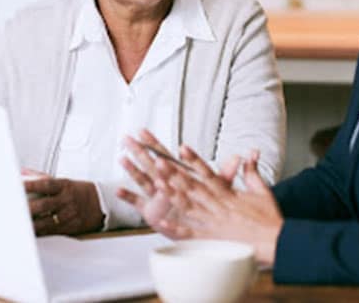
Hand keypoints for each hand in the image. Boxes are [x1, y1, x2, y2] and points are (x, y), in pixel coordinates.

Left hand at [23, 172, 104, 234]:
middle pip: (43, 205)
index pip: (45, 184)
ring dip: (30, 223)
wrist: (101, 204)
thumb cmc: (79, 191)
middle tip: (12, 209)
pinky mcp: (68, 228)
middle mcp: (66, 200)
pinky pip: (50, 232)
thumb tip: (23, 172)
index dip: (30, 185)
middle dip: (27, 208)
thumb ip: (42, 177)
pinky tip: (28, 232)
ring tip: (16, 223)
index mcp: (64, 186)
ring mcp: (67, 215)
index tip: (17, 185)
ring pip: (45, 221)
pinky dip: (38, 232)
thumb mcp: (64, 181)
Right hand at [116, 129, 239, 237]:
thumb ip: (225, 173)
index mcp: (177, 175)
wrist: (199, 227)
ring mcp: (155, 196)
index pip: (164, 155)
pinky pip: (138, 204)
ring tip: (123, 159)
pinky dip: (129, 198)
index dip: (154, 143)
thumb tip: (240, 158)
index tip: (144, 131)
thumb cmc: (207, 205)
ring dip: (132, 170)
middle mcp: (164, 183)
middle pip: (149, 163)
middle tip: (127, 137)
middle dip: (138, 151)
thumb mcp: (218, 188)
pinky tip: (118, 190)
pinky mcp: (150, 211)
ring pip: (142, 180)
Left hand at [156, 146, 283, 265]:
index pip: (208, 172)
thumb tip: (251, 153)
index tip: (182, 148)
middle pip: (193, 186)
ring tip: (157, 184)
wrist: (276, 242)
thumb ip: (252, 171)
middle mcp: (218, 205)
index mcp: (228, 194)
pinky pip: (190, 233)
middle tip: (160, 161)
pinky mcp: (212, 238)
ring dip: (172, 195)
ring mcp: (213, 222)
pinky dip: (176, 228)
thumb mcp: (262, 190)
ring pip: (189, 206)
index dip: (194, 159)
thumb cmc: (269, 219)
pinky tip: (162, 222)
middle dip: (175, 174)